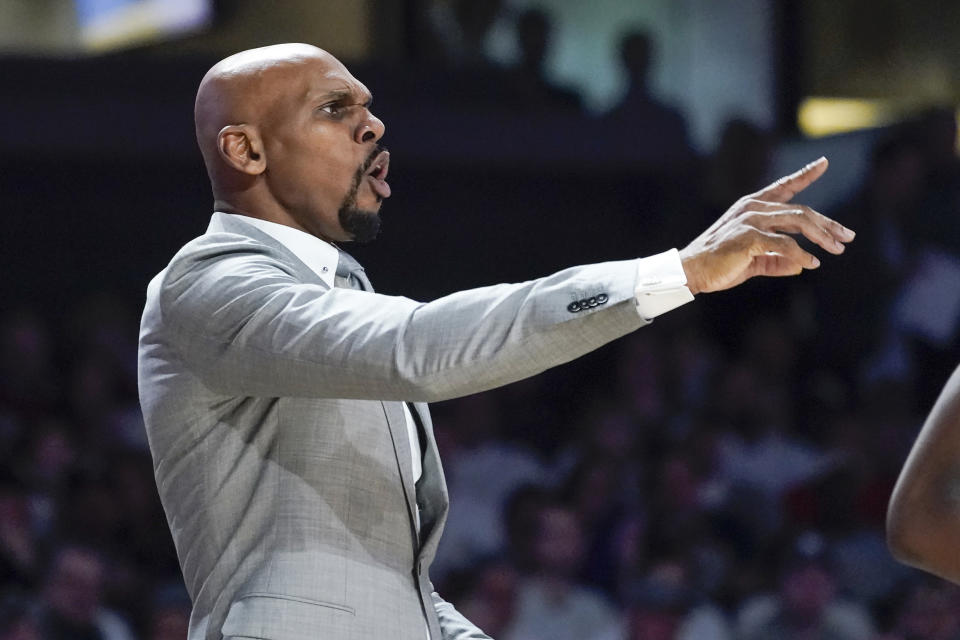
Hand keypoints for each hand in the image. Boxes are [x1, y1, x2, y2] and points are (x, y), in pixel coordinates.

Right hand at [679, 157, 853, 293]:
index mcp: (752, 206)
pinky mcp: (749, 237)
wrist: (691, 271)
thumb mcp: (754, 260)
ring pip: (797, 221)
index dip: (805, 174)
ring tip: (836, 250)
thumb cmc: (719, 265)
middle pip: (801, 210)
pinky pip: (784, 244)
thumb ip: (777, 260)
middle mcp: (753, 208)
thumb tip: (803, 265)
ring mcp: (751, 220)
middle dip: (828, 223)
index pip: (784, 186)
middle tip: (847, 237)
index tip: (824, 162)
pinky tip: (810, 263)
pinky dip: (801, 254)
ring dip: (821, 236)